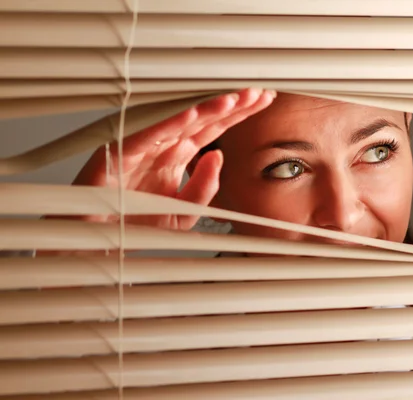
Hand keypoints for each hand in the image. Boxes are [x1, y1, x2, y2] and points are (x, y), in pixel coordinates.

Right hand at [70, 88, 275, 229]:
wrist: (96, 241)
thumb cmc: (135, 223)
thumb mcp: (182, 214)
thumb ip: (202, 189)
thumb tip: (218, 156)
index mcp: (176, 156)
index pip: (212, 130)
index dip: (237, 115)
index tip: (261, 102)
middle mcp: (161, 146)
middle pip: (201, 121)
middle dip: (230, 106)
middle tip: (257, 93)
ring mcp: (141, 146)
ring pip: (178, 122)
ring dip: (206, 109)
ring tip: (232, 99)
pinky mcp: (120, 151)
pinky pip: (148, 134)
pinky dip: (169, 123)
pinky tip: (193, 114)